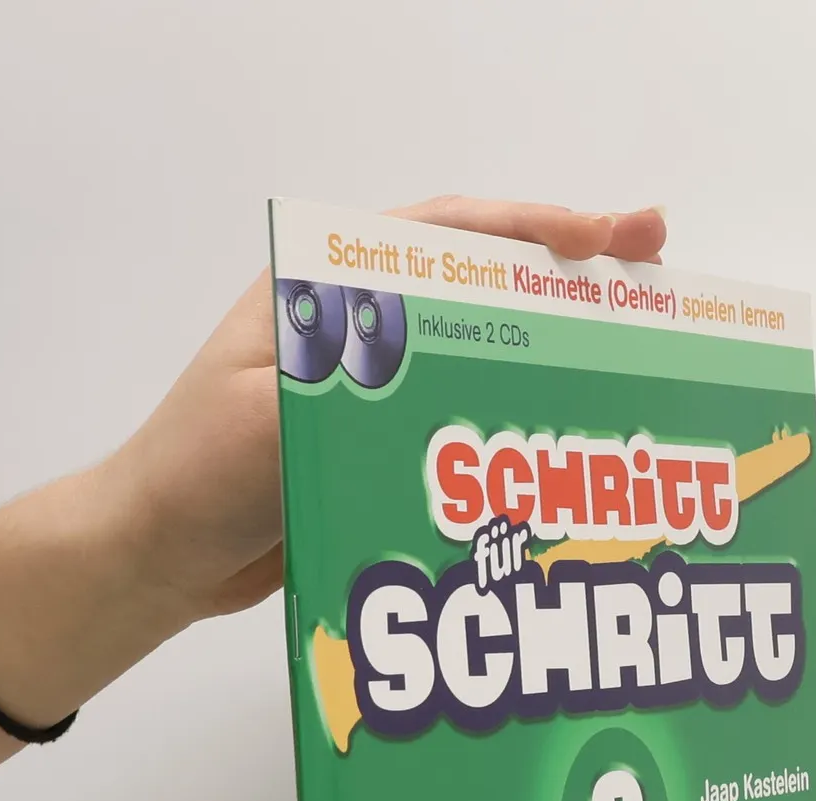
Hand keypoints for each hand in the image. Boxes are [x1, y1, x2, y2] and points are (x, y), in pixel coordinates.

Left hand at [98, 197, 667, 627]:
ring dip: (558, 351)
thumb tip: (459, 360)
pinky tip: (571, 441)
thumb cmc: (197, 474)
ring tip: (636, 356)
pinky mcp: (380, 446)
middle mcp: (360, 325)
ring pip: (485, 352)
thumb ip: (359, 383)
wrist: (156, 556)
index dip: (541, 229)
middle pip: (485, 283)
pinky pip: (465, 421)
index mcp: (327, 289)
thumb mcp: (271, 416)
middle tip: (659, 276)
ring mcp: (374, 386)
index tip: (618, 237)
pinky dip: (519, 422)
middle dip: (572, 279)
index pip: (452, 235)